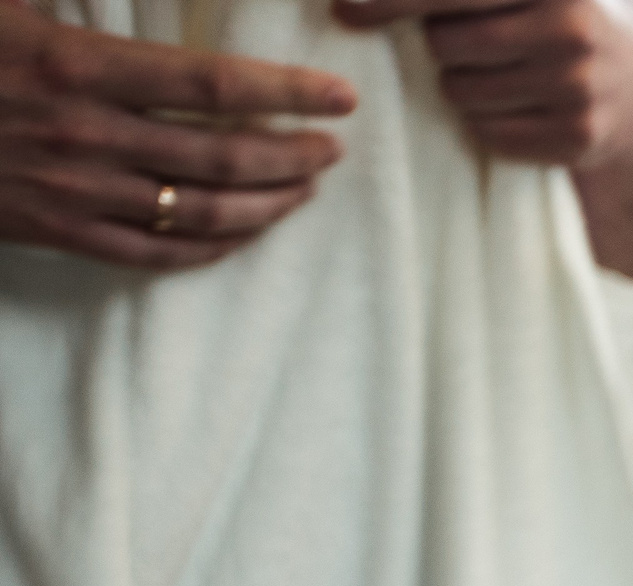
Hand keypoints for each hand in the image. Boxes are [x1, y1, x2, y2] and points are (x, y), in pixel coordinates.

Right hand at [0, 4, 352, 268]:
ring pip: (200, 213)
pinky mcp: (53, 231)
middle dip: (293, 156)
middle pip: (222, 157)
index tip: (341, 96)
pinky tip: (243, 235)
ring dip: (267, 205)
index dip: (288, 92)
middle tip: (333, 149)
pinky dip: (211, 248)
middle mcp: (85, 136)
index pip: (212, 85)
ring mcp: (72, 191)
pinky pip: (152, 254)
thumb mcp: (8, 1)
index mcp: (75, 67)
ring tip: (305, 188)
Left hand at [333, 0, 632, 168]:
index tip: (345, 8)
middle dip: (442, 47)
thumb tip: (365, 0)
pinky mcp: (576, 138)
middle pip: (446, 42)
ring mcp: (578, 87)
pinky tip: (521, 112)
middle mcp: (571, 29)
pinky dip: (488, 125)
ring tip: (504, 81)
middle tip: (474, 48)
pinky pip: (488, 133)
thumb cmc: (563, 31)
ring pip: (461, 91)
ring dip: (462, 89)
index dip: (392, 0)